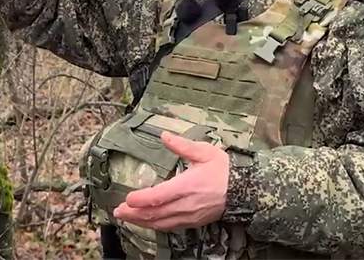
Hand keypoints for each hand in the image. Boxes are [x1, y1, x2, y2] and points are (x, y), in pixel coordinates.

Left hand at [113, 131, 228, 231]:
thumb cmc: (224, 170)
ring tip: (127, 218)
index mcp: (188, 185)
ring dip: (142, 222)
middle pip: (155, 213)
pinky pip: (170, 227)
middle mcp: (186, 204)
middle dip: (134, 214)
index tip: (127, 198)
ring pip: (161, 223)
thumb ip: (182, 146)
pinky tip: (147, 222)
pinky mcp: (193, 222)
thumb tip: (165, 136)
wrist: (245, 190)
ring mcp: (189, 215)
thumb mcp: (205, 152)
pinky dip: (155, 225)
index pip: (159, 196)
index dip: (141, 199)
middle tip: (118, 211)